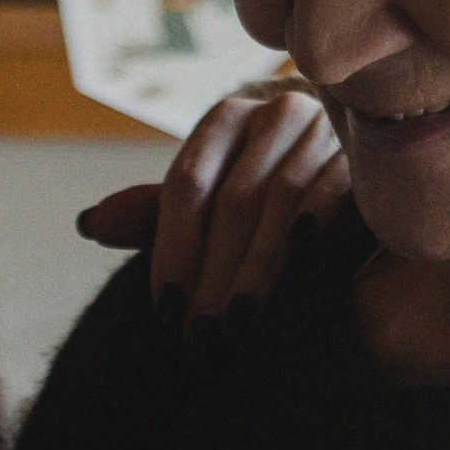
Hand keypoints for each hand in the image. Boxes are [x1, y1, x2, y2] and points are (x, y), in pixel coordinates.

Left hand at [74, 79, 348, 321]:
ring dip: (254, 269)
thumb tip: (88, 225)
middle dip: (211, 275)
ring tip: (235, 325)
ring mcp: (320, 129)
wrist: (350, 154)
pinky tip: (296, 270)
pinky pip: (332, 190)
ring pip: (277, 201)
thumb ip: (155, 213)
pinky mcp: (361, 153)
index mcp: (225, 120)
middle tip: (198, 336)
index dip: (172, 249)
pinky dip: (311, 228)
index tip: (164, 310)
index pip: (187, 185)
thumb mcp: (210, 194)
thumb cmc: (266, 186)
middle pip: (231, 199)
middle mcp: (272, 114)